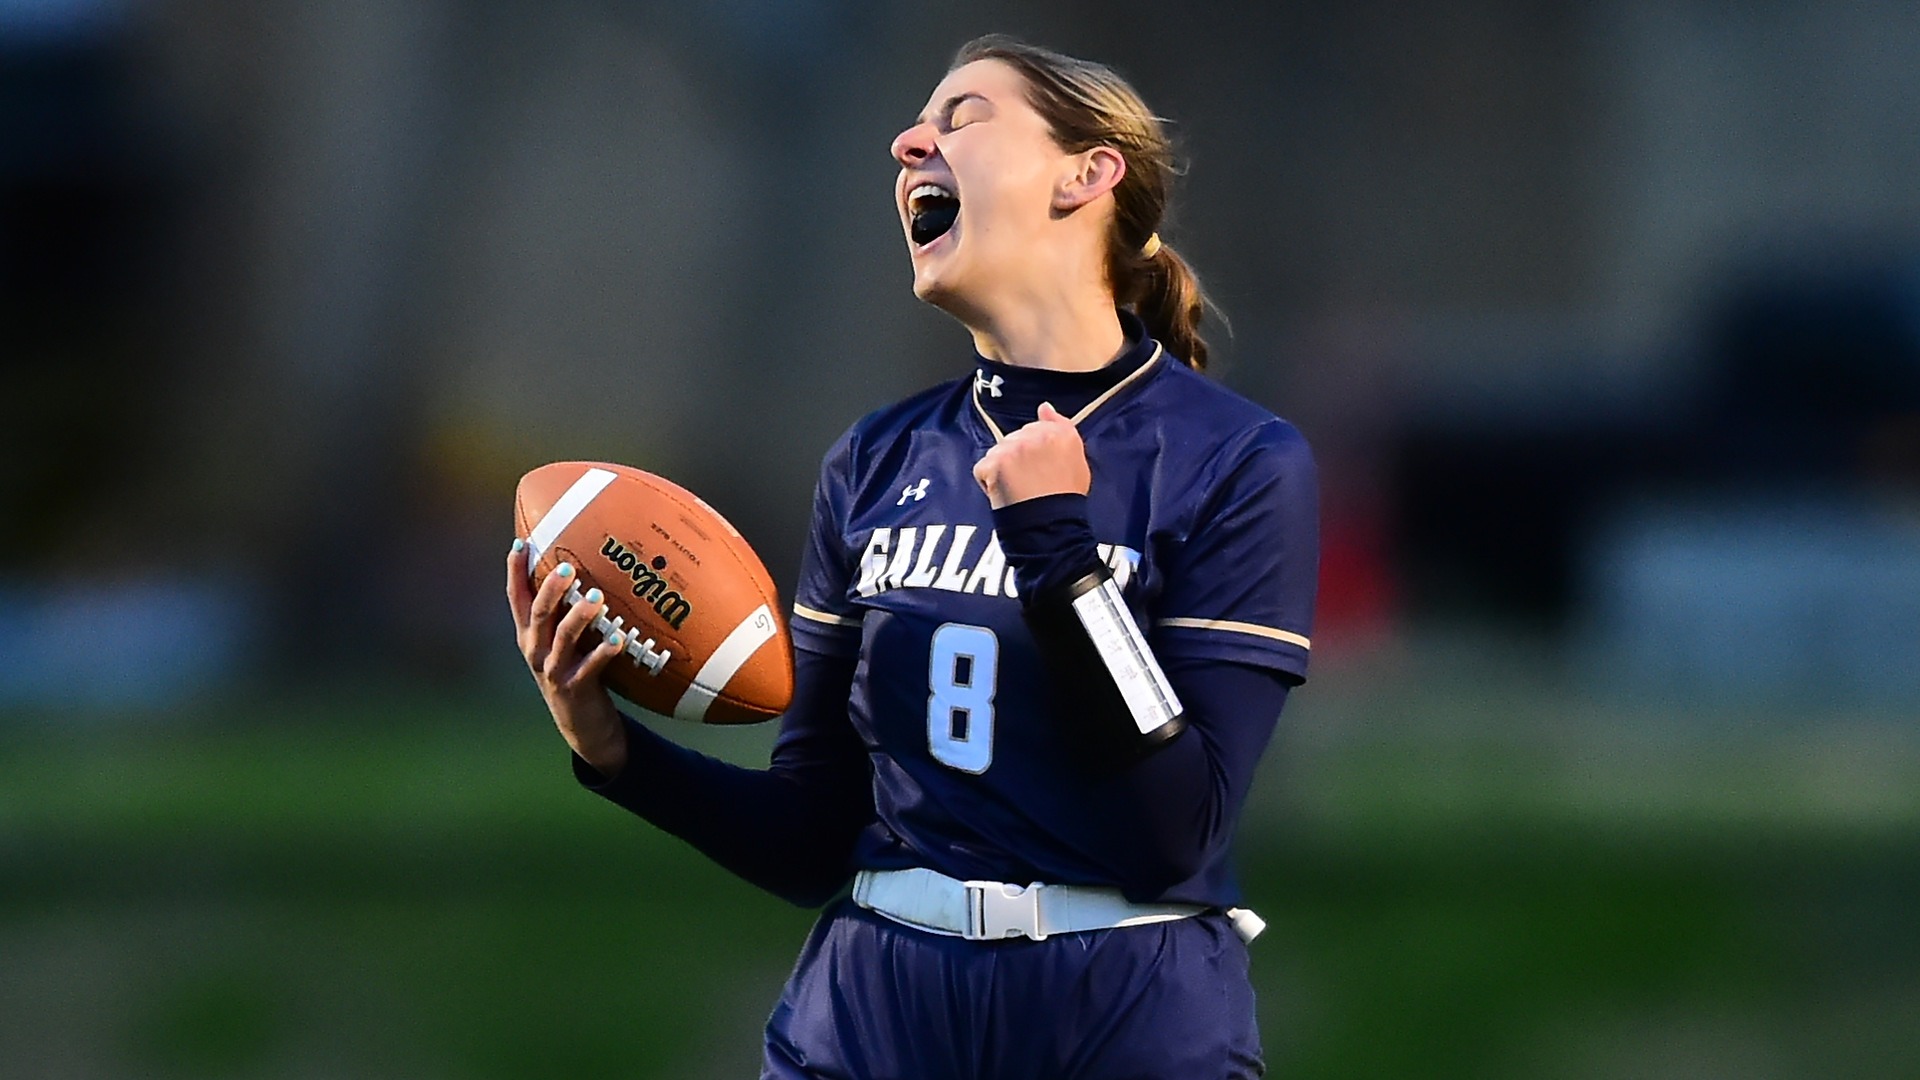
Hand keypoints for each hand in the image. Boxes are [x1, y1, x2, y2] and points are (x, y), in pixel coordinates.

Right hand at [507, 541, 630, 776]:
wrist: (581, 725)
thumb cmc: (577, 671)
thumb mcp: (565, 642)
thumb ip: (567, 611)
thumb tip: (589, 568)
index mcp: (530, 635)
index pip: (516, 598)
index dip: (515, 571)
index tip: (520, 543)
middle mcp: (535, 650)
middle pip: (538, 613)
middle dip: (551, 589)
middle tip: (568, 568)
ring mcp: (553, 670)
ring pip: (562, 638)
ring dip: (579, 616)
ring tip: (598, 598)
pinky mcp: (574, 688)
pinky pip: (589, 667)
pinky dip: (604, 652)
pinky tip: (619, 639)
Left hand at [971, 401, 1090, 508]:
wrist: (1050, 524)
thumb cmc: (1065, 498)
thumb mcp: (1078, 460)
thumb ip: (1062, 428)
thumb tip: (1045, 407)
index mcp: (1060, 434)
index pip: (1036, 429)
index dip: (1035, 451)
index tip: (1039, 467)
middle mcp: (1035, 435)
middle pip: (1015, 439)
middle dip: (1017, 457)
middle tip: (1029, 481)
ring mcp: (1012, 447)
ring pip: (998, 452)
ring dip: (1002, 468)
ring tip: (1017, 489)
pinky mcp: (993, 462)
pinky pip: (983, 468)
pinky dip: (988, 482)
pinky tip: (1004, 494)